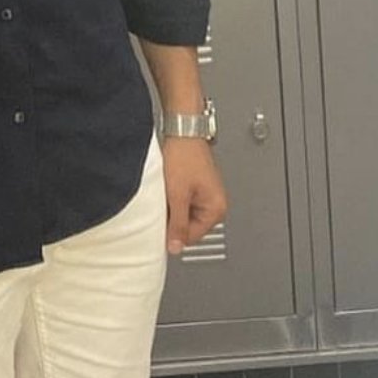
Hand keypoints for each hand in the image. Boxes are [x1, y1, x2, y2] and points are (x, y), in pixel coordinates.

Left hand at [160, 138, 228, 253]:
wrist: (182, 130)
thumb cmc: (184, 155)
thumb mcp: (177, 195)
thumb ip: (177, 224)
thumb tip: (175, 248)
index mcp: (217, 208)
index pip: (191, 237)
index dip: (173, 232)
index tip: (160, 224)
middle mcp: (215, 203)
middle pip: (188, 226)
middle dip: (173, 218)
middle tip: (164, 201)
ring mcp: (206, 194)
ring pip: (183, 214)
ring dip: (172, 207)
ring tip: (168, 190)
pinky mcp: (196, 186)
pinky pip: (182, 202)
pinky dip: (173, 197)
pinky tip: (168, 186)